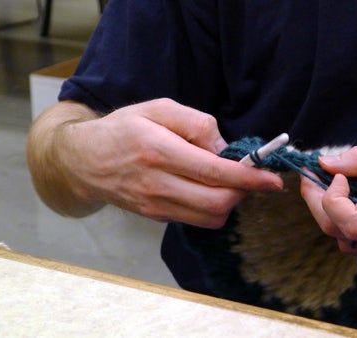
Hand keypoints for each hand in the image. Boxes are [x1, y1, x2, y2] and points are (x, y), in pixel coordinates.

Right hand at [31, 98, 282, 227]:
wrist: (84, 161)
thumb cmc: (124, 128)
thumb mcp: (158, 108)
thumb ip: (196, 123)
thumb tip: (225, 150)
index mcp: (158, 150)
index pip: (214, 172)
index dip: (249, 178)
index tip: (272, 179)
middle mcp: (157, 183)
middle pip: (217, 202)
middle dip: (244, 193)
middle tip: (252, 177)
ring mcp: (155, 205)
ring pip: (210, 218)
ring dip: (230, 203)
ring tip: (230, 182)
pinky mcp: (155, 217)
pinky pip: (196, 220)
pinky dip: (213, 209)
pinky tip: (209, 190)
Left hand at [300, 140, 356, 263]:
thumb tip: (328, 163)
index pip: (351, 222)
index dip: (331, 199)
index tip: (335, 176)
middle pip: (340, 233)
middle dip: (317, 205)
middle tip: (314, 180)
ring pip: (347, 243)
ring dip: (334, 217)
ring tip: (339, 191)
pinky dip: (350, 228)